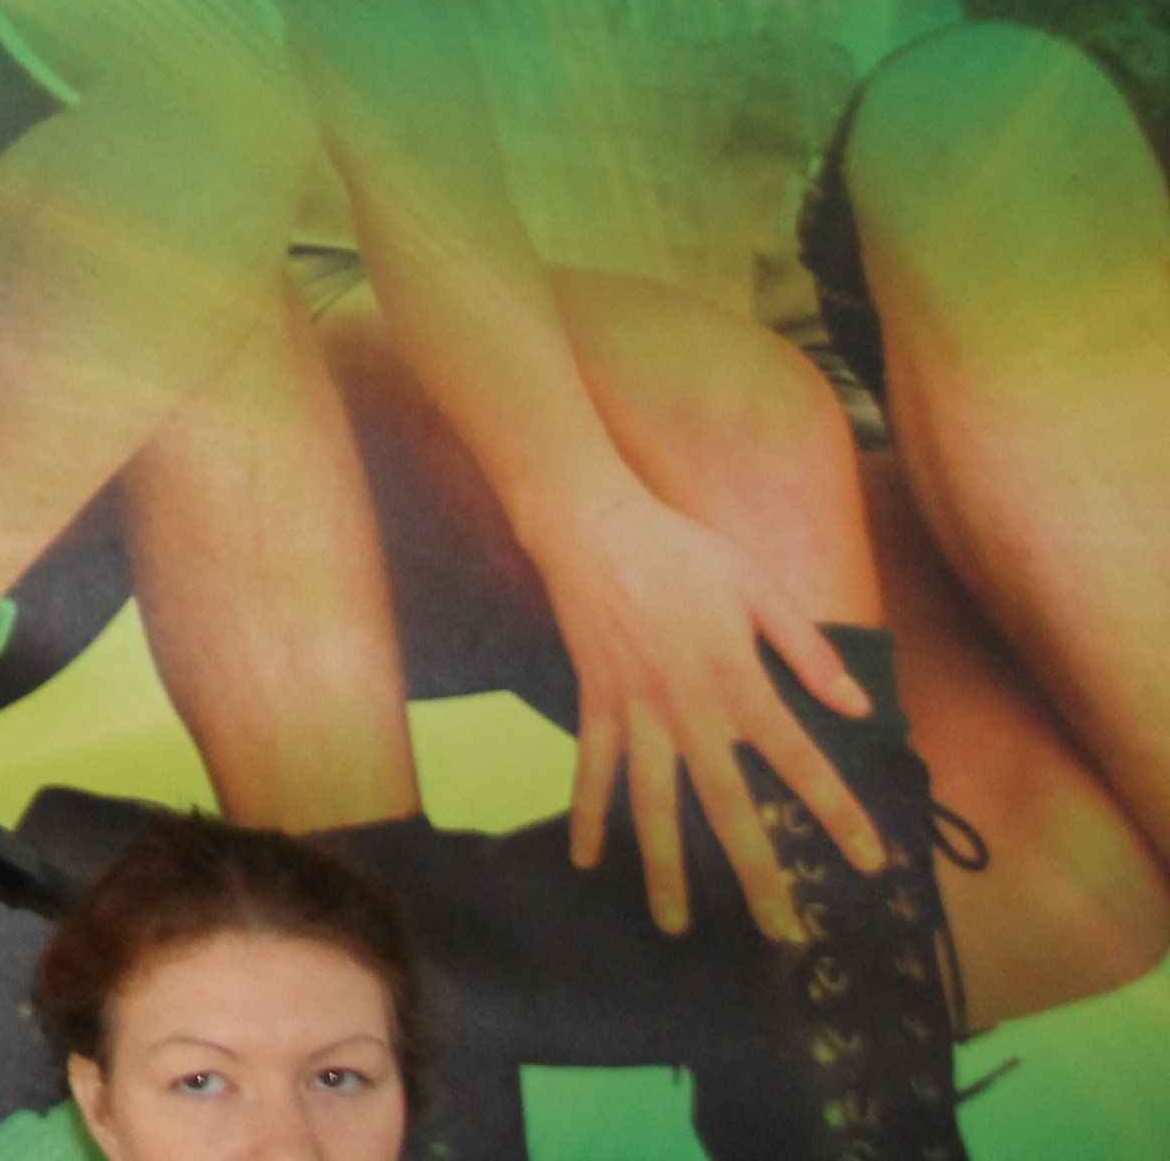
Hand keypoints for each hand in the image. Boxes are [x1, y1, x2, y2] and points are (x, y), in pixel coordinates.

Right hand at [527, 486, 885, 938]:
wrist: (592, 524)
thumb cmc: (682, 550)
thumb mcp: (759, 586)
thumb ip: (808, 650)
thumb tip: (859, 708)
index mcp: (739, 680)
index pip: (800, 760)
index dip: (838, 813)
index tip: (869, 862)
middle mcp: (688, 708)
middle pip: (728, 804)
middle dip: (757, 872)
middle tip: (782, 931)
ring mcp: (636, 710)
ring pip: (652, 803)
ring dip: (664, 866)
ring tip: (675, 923)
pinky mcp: (596, 701)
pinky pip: (591, 767)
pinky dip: (586, 812)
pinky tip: (585, 858)